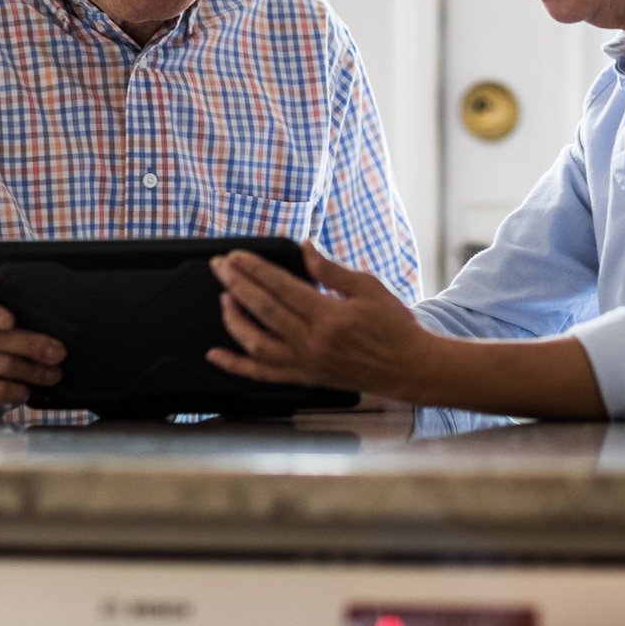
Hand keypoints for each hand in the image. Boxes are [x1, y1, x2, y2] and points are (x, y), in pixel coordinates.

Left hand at [210, 243, 434, 397]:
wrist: (409, 367)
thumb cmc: (394, 326)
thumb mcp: (368, 288)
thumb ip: (331, 270)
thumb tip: (304, 248)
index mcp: (329, 316)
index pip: (281, 287)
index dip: (254, 269)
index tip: (235, 256)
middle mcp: (312, 342)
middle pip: (263, 309)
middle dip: (236, 284)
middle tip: (219, 266)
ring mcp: (305, 363)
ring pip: (256, 342)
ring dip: (234, 319)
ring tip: (224, 298)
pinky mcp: (304, 378)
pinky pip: (262, 375)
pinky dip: (235, 365)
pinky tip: (215, 354)